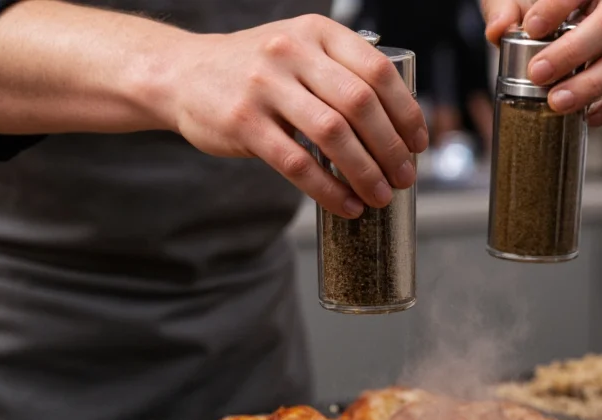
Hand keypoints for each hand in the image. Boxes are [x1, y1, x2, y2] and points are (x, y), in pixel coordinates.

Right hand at [163, 15, 427, 217]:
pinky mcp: (243, 123)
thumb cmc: (253, 70)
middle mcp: (292, 51)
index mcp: (316, 32)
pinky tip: (346, 205)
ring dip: (365, 172)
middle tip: (405, 176)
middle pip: (361, 105)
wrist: (182, 74)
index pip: (378, 72)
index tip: (419, 143)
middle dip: (392, 148)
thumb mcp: (298, 50)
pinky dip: (329, 190)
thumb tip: (397, 127)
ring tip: (380, 195)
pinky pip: (298, 164)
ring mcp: (265, 86)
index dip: (406, 112)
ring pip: (333, 136)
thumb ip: (339, 72)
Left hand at [481, 0, 601, 126]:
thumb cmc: (544, 5)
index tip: (530, 28)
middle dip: (573, 54)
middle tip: (538, 75)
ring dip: (593, 85)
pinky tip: (587, 116)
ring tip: (558, 102)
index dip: (555, 8)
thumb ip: (501, 8)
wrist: (566, 13)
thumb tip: (498, 30)